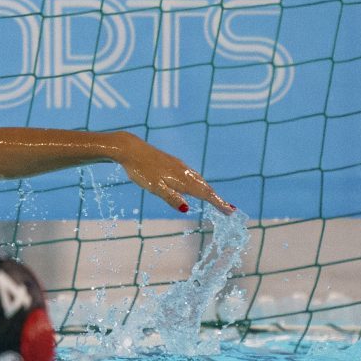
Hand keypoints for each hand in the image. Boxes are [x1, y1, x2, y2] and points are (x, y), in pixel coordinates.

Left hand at [116, 132, 234, 214]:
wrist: (130, 149)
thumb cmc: (141, 170)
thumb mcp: (154, 187)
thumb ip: (171, 198)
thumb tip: (187, 209)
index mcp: (181, 179)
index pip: (205, 194)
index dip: (218, 203)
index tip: (231, 211)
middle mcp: (184, 171)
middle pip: (205, 186)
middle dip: (216, 198)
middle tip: (228, 209)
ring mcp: (178, 165)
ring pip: (198, 179)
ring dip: (208, 189)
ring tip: (214, 198)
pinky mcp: (172, 161)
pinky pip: (190, 173)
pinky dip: (198, 181)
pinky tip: (192, 183)